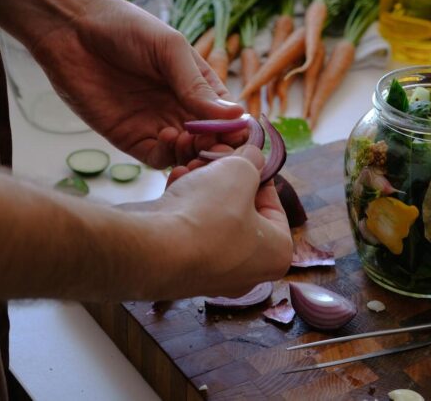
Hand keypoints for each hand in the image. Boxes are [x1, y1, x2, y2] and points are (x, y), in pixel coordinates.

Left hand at [31, 0, 243, 167]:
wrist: (71, 29)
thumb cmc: (125, 27)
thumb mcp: (169, 49)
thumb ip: (196, 85)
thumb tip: (235, 115)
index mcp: (199, 86)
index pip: (228, 115)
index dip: (235, 127)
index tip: (237, 131)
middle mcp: (182, 109)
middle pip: (211, 140)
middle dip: (217, 145)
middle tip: (215, 143)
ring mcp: (158, 125)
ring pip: (187, 154)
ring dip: (195, 153)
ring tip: (190, 140)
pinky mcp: (132, 139)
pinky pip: (158, 157)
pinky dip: (169, 155)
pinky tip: (169, 137)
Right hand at [123, 146, 292, 297]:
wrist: (153, 251)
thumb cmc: (210, 213)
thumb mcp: (240, 171)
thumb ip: (251, 160)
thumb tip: (251, 157)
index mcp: (276, 254)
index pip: (273, 205)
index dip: (257, 173)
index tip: (242, 155)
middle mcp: (249, 272)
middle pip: (240, 210)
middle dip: (224, 178)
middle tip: (213, 156)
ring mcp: (212, 275)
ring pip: (211, 217)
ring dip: (201, 187)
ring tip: (190, 166)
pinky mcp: (179, 270)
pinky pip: (188, 231)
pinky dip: (182, 205)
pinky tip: (175, 182)